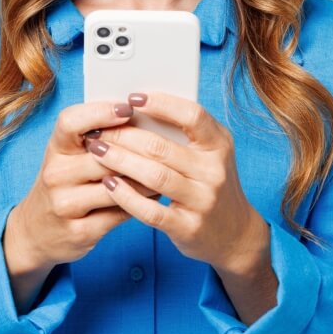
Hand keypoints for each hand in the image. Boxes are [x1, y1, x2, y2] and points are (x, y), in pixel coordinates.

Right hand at [4, 100, 157, 275]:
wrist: (36, 231)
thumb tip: (141, 117)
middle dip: (137, 149)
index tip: (128, 107)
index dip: (100, 111)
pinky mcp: (80, 231)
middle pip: (105, 155)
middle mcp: (55, 174)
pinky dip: (142, 203)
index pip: (70, 121)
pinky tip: (154, 194)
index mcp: (55, 149)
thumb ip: (96, 138)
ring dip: (146, 179)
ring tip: (166, 170)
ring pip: (117, 185)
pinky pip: (120, 212)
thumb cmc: (63, 184)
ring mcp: (66, 204)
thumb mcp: (68, 156)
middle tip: (164, 143)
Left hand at [84, 92, 269, 275]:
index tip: (132, 98)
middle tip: (98, 131)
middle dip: (124, 136)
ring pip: (155, 176)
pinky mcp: (189, 227)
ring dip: (120, 161)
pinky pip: (151, 210)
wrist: (234, 234)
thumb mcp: (208, 154)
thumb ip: (182, 134)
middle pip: (162, 147)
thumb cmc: (209, 184)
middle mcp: (214, 171)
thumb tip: (134, 110)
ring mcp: (203, 200)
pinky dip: (126, 196)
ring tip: (97, 152)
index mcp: (219, 144)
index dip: (162, 104)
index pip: (192, 116)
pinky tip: (109, 184)